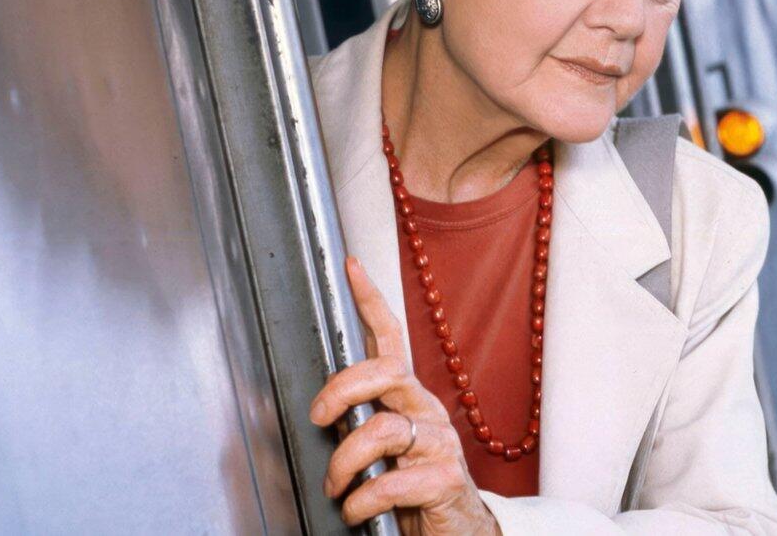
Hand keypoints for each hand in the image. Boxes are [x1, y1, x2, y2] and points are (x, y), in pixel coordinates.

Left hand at [309, 257, 500, 535]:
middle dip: (342, 389)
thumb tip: (317, 418)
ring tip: (336, 486)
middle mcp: (427, 411)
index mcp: (410, 398)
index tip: (351, 266)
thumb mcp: (385, 449)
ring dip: (345, 463)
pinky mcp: (446, 479)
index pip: (392, 340)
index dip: (371, 301)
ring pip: (381, 430)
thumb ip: (359, 426)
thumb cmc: (414, 488)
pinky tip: (355, 510)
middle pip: (386, 372)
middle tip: (319, 417)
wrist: (459, 532)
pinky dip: (362, 500)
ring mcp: (440, 443)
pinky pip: (392, 482)